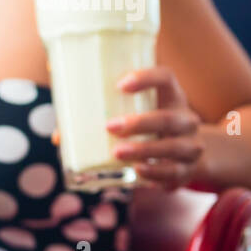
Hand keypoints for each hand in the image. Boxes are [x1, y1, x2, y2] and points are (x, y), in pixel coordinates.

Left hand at [107, 66, 204, 190]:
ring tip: (118, 153)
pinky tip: (139, 170)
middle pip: (169, 117)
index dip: (146, 78)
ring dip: (144, 150)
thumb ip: (108, 116)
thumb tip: (60, 133)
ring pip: (173, 146)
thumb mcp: (141, 116)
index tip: (121, 85)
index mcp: (173, 98)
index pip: (166, 78)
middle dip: (139, 123)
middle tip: (110, 127)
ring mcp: (191, 146)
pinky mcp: (187, 170)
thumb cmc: (152, 130)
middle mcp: (186, 120)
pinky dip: (155, 172)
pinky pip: (173, 171)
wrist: (186, 156)